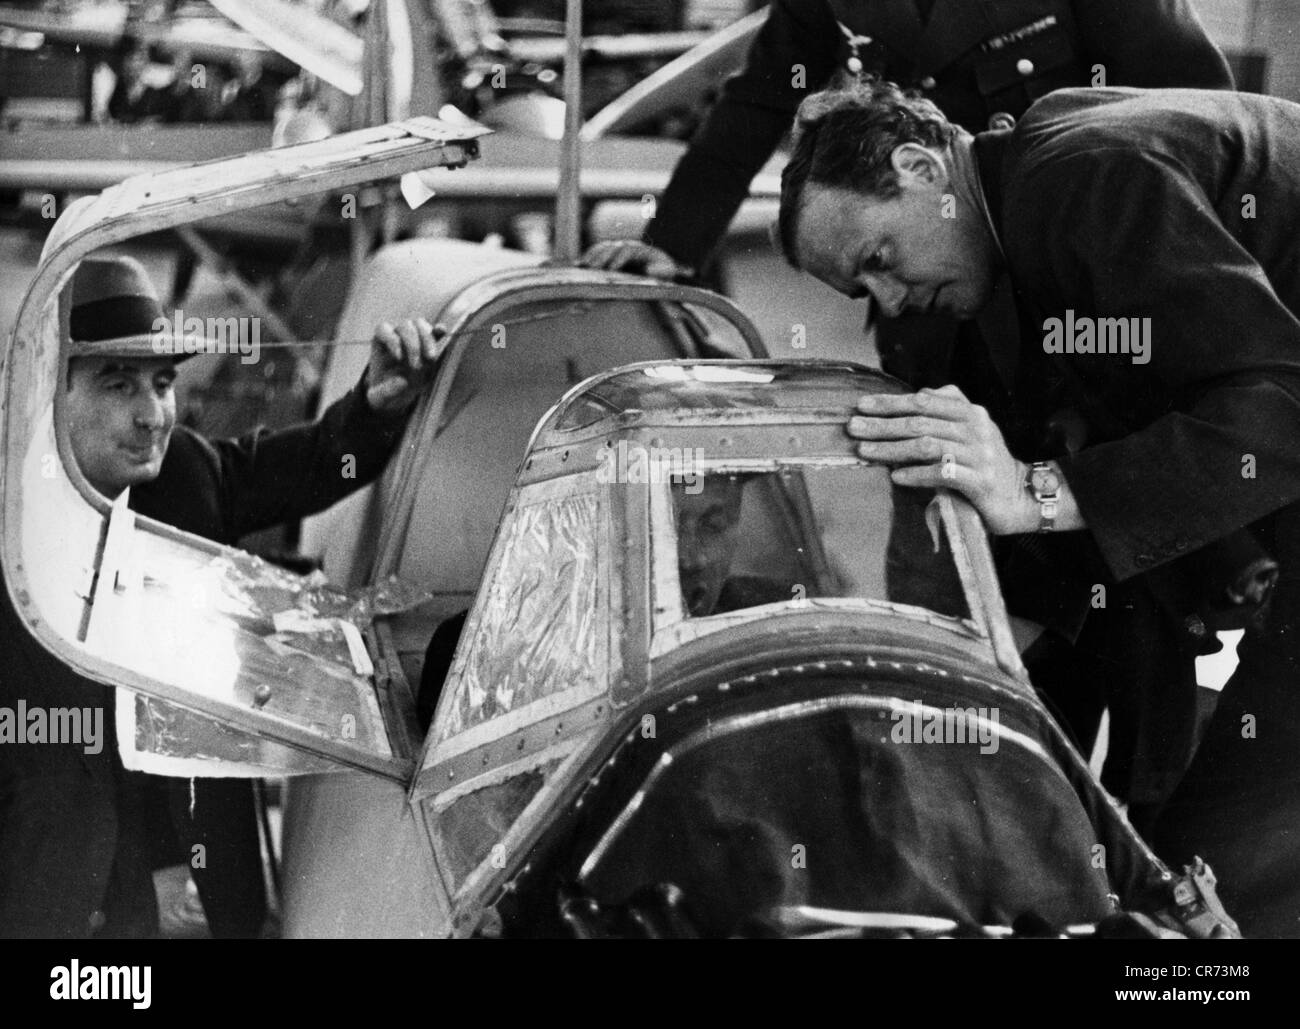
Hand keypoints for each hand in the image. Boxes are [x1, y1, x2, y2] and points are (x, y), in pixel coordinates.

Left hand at [367, 318, 445, 414]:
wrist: (398, 394)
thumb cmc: (385, 392)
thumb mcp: (380, 397)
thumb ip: (386, 391)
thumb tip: (402, 381)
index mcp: (380, 342)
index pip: (384, 329)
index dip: (392, 340)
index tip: (398, 358)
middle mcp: (396, 334)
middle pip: (405, 326)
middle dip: (412, 346)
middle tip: (416, 367)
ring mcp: (413, 336)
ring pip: (420, 325)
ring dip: (427, 340)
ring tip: (430, 358)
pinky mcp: (428, 343)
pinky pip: (434, 332)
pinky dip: (439, 331)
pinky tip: (442, 332)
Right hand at [579, 240, 690, 280]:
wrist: (658, 270)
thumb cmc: (663, 272)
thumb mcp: (668, 272)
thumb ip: (663, 271)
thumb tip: (649, 270)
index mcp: (641, 250)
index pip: (628, 249)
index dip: (619, 258)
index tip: (612, 269)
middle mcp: (627, 246)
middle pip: (612, 247)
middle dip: (602, 257)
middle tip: (593, 268)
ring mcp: (617, 250)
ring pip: (602, 249)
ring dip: (592, 256)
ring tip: (582, 266)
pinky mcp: (609, 257)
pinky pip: (596, 254)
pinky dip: (587, 258)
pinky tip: (578, 265)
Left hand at [846, 385, 1037, 534]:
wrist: (1021, 496)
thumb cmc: (986, 464)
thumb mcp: (970, 431)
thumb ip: (946, 413)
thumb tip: (918, 396)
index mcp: (970, 412)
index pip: (924, 401)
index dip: (892, 402)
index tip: (862, 406)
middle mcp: (976, 428)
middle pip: (921, 422)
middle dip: (883, 424)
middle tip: (854, 428)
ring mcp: (979, 454)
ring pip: (928, 445)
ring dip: (892, 449)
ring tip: (865, 452)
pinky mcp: (981, 481)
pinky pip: (943, 473)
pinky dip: (917, 474)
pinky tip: (896, 477)